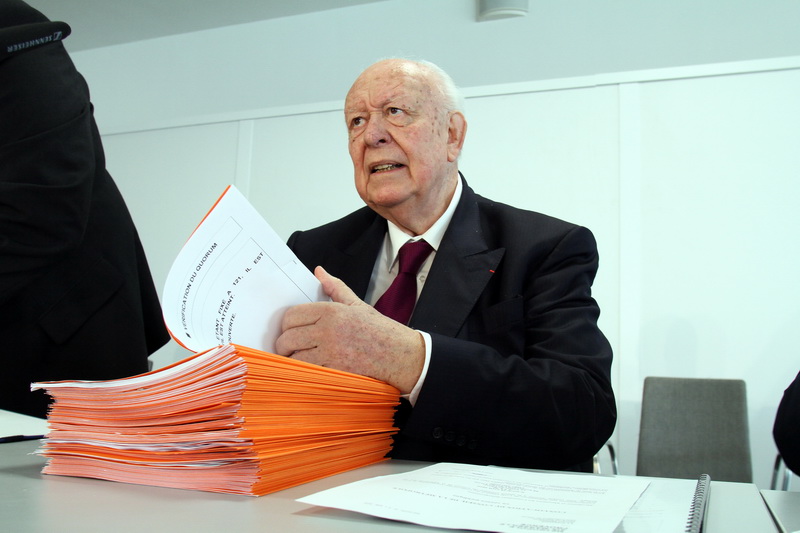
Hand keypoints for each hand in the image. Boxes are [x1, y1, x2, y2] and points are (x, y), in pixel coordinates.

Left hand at [274, 266, 424, 393]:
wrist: (399, 355)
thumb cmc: (379, 331)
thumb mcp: (357, 304)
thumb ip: (334, 288)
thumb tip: (319, 272)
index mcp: (332, 311)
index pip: (292, 315)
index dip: (286, 324)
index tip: (289, 329)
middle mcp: (328, 330)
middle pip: (288, 337)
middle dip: (284, 343)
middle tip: (288, 346)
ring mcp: (330, 352)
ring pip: (293, 356)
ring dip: (292, 358)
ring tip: (297, 358)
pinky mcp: (333, 370)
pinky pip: (306, 370)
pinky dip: (303, 370)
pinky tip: (309, 367)